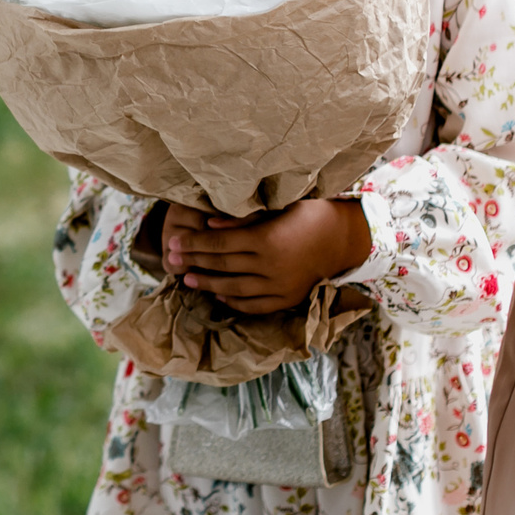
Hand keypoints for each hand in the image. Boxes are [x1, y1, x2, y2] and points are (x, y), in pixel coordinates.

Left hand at [161, 200, 370, 315]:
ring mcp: (279, 286)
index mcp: (265, 239)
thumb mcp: (277, 208)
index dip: (193, 244)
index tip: (173, 242)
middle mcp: (270, 266)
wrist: (344, 238)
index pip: (218, 244)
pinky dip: (234, 302)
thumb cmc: (309, 214)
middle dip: (193, 262)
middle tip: (170, 260)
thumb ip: (243, 220)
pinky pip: (255, 306)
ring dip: (208, 284)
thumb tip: (208, 223)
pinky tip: (219, 296)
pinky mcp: (287, 299)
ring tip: (187, 279)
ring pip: (234, 289)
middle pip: (222, 266)